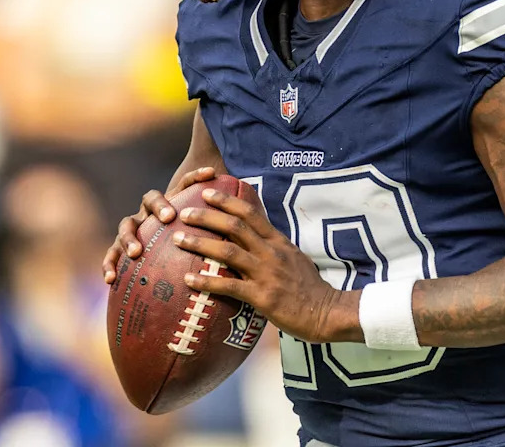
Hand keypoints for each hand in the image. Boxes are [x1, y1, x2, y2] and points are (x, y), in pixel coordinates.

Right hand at [101, 166, 219, 283]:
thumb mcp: (211, 235)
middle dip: (159, 205)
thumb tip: (260, 206)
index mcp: (176, 203)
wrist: (161, 262)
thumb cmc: (194, 245)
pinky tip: (111, 279)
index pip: (185, 184)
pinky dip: (109, 264)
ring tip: (137, 251)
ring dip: (129, 235)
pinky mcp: (122, 250)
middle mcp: (153, 213)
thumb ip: (228, 222)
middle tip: (168, 218)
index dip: (196, 176)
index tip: (211, 173)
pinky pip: (111, 256)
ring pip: (126, 224)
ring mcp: (135, 229)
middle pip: (152, 198)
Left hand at [173, 187, 348, 343]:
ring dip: (200, 243)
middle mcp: (271, 252)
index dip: (226, 201)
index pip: (250, 213)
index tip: (206, 193)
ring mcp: (266, 273)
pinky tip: (189, 279)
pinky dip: (207, 281)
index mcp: (278, 241)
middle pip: (234, 226)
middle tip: (184, 213)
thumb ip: (274, 248)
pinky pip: (229, 285)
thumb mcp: (294, 258)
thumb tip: (253, 239)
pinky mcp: (262, 296)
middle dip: (207, 216)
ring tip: (178, 239)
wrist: (325, 312)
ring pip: (228, 251)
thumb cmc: (309, 288)